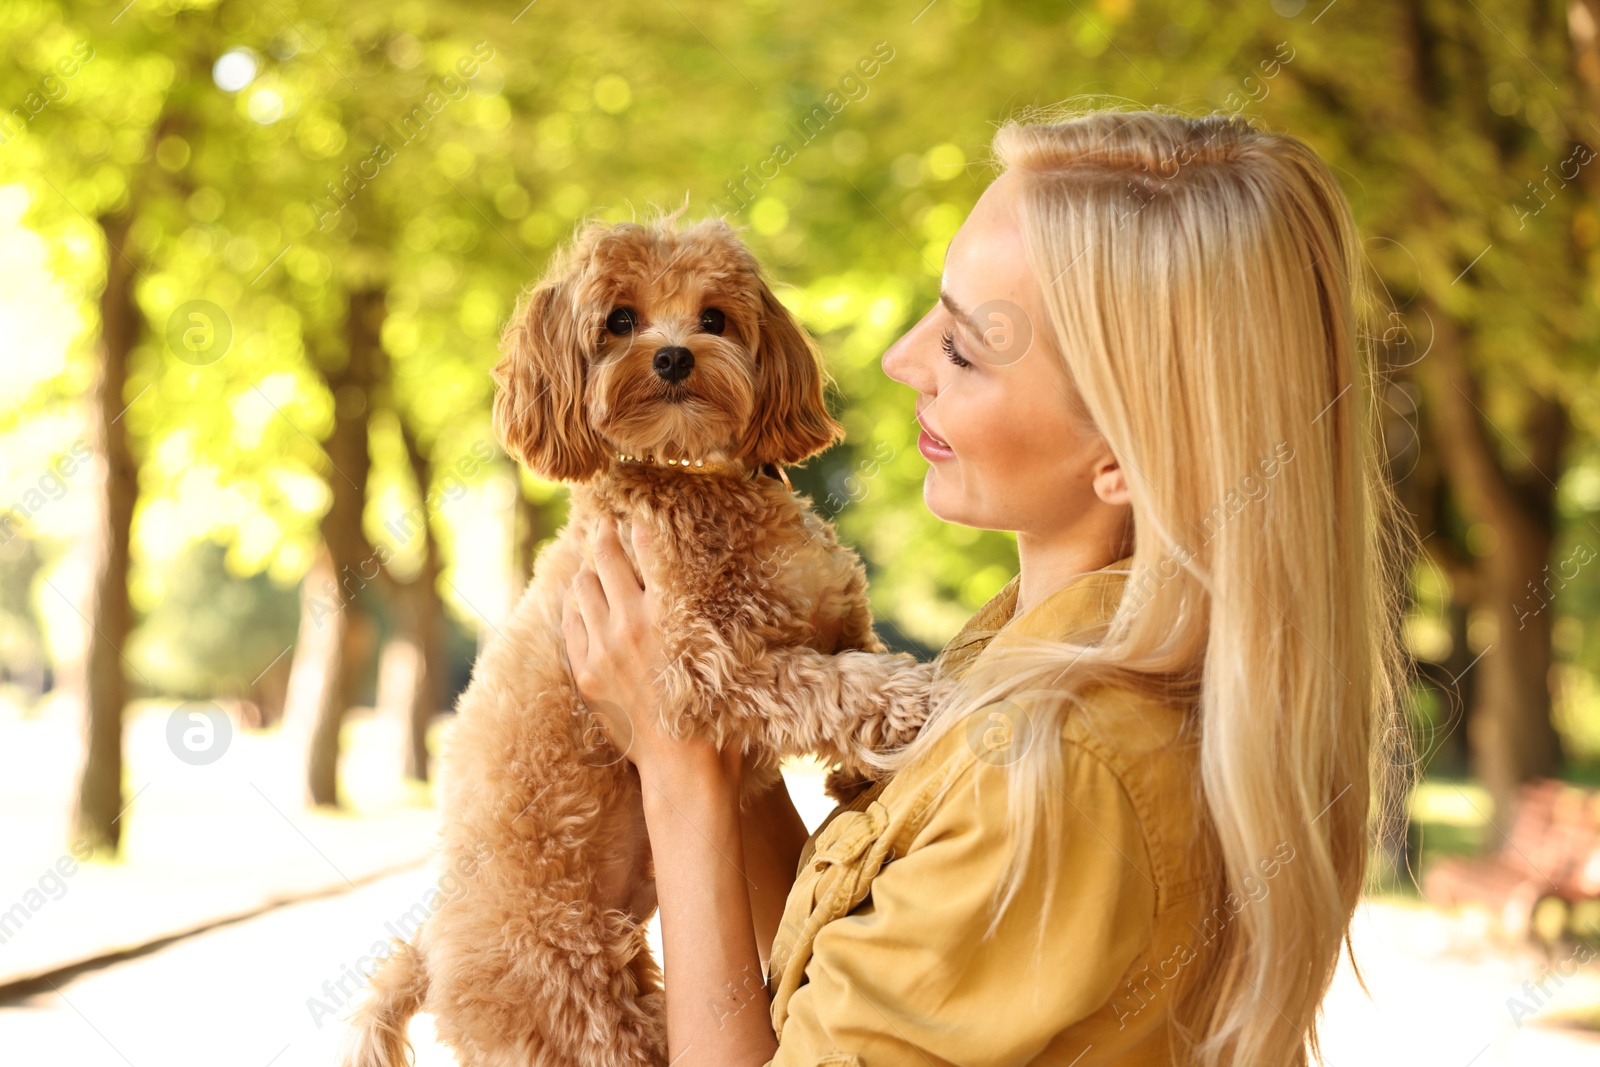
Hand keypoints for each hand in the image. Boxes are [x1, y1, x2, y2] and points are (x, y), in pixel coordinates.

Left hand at [561, 518, 742, 795]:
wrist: (684, 769)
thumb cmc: (716, 712)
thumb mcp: (724, 652)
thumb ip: (708, 612)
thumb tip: (703, 580)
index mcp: (671, 614)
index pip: (649, 548)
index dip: (642, 524)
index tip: (640, 512)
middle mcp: (631, 624)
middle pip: (605, 557)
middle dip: (605, 534)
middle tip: (605, 523)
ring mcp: (603, 649)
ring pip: (582, 586)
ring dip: (590, 572)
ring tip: (596, 566)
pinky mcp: (586, 672)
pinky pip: (570, 623)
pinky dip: (577, 607)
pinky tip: (585, 603)